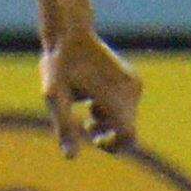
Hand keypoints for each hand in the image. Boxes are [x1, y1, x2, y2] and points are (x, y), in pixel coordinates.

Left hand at [42, 27, 140, 156]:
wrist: (70, 33)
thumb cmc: (59, 67)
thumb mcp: (56, 99)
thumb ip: (65, 128)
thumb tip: (70, 157)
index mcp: (116, 100)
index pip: (128, 138)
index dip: (114, 145)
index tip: (94, 139)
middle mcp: (131, 93)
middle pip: (127, 128)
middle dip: (107, 130)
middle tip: (85, 121)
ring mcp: (134, 84)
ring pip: (127, 115)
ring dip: (108, 117)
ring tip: (86, 103)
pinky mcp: (132, 78)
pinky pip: (127, 102)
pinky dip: (112, 105)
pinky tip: (93, 92)